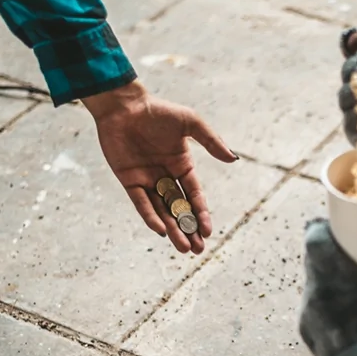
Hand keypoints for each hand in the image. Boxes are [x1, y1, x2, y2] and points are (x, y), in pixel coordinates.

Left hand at [81, 81, 237, 254]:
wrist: (123, 105)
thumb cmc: (158, 110)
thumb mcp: (190, 122)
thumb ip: (211, 141)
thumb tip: (233, 159)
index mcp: (182, 165)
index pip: (195, 195)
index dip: (202, 214)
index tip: (209, 232)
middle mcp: (166, 176)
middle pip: (180, 208)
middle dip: (189, 230)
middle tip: (197, 250)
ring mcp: (147, 180)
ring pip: (162, 211)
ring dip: (173, 229)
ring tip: (183, 248)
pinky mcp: (129, 180)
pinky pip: (141, 203)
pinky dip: (150, 216)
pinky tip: (161, 231)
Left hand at [299, 219, 356, 355]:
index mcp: (327, 274)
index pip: (312, 236)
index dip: (322, 227)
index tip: (335, 226)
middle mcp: (311, 292)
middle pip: (313, 262)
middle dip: (331, 256)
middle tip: (351, 255)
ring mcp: (308, 316)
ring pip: (315, 288)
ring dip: (330, 283)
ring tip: (352, 286)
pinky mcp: (310, 336)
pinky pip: (317, 312)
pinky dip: (330, 307)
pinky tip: (348, 312)